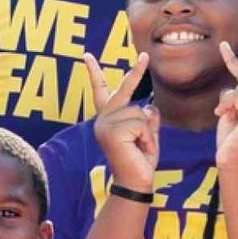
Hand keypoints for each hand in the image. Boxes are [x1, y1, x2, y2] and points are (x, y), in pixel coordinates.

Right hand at [85, 52, 158, 192]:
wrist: (136, 183)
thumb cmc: (141, 161)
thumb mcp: (148, 136)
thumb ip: (149, 120)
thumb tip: (150, 106)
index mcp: (108, 119)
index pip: (100, 90)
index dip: (94, 72)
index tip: (87, 56)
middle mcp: (102, 119)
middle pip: (123, 90)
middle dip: (136, 72)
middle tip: (145, 55)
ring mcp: (105, 125)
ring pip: (139, 111)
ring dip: (147, 130)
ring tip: (141, 146)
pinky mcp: (112, 132)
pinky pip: (140, 123)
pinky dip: (147, 137)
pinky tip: (140, 149)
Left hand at [214, 39, 237, 170]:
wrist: (234, 164)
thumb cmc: (232, 139)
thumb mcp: (233, 110)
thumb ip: (236, 95)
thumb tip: (233, 87)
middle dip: (232, 83)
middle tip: (226, 109)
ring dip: (227, 102)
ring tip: (225, 117)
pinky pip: (237, 97)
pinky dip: (226, 106)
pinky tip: (223, 117)